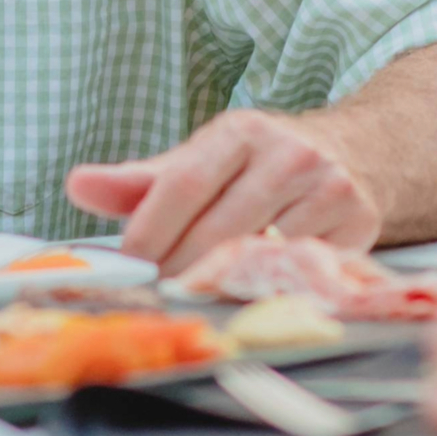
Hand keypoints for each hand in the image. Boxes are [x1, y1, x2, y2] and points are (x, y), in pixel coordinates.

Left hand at [65, 109, 380, 274]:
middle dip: (178, 269)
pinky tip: (243, 300)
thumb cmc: (259, 164)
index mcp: (240, 131)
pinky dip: (267, 289)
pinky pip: (301, 271)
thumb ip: (140, 180)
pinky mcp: (359, 223)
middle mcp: (288, 153)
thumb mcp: (202, 159)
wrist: (356, 152)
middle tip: (152, 299)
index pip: (184, 184)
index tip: (126, 266)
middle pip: (218, 228)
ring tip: (191, 304)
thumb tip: (77, 184)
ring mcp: (327, 188)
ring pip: (259, 254)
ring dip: (218, 286)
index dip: (150, 230)